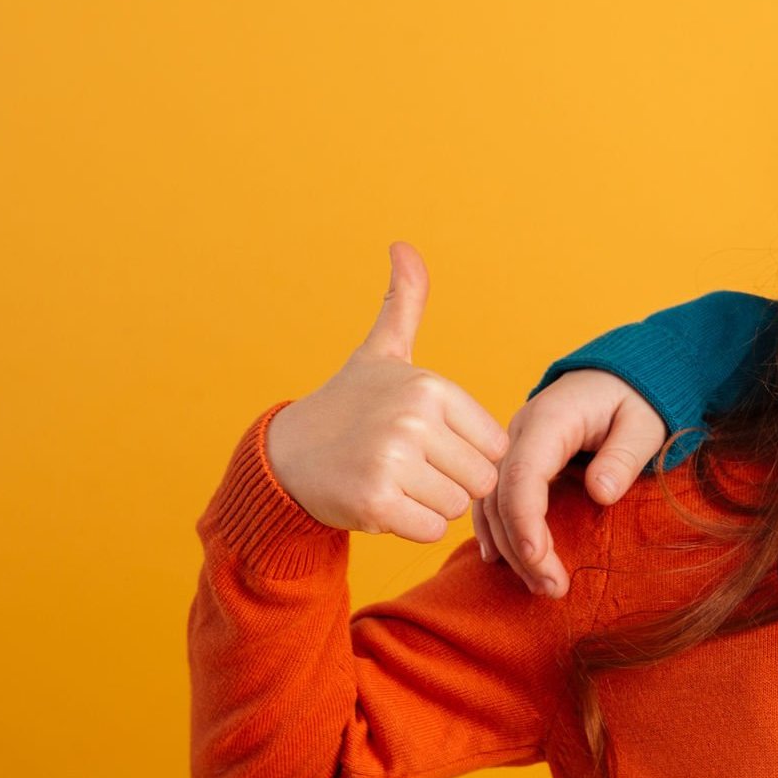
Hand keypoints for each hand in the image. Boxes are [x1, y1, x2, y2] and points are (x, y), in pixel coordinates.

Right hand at [263, 243, 509, 541]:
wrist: (284, 458)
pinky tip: (380, 503)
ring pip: (456, 507)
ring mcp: (392, 460)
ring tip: (392, 480)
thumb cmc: (347, 407)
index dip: (464, 453)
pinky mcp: (375, 501)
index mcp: (429, 387)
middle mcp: (413, 419)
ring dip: (429, 505)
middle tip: (407, 467)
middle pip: (479, 480)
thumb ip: (403, 305)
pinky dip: (410, 527)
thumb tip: (404, 246)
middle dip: (450, 483)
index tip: (424, 442)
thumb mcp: (381, 355)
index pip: (493, 445)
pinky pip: (430, 530)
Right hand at [472, 368, 665, 596]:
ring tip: (542, 586)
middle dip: (521, 547)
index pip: (523, 474)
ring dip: (511, 547)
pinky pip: (496, 498)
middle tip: (552, 589)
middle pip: (502, 496)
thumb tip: (601, 493)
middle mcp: (519, 433)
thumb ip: (623, 456)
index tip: (540, 559)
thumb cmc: (636, 398)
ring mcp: (514, 447)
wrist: (621, 375)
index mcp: (549, 420)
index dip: (525, 520)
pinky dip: (498, 530)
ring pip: (493, 502)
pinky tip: (503, 561)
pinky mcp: (518, 461)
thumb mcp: (643, 423)